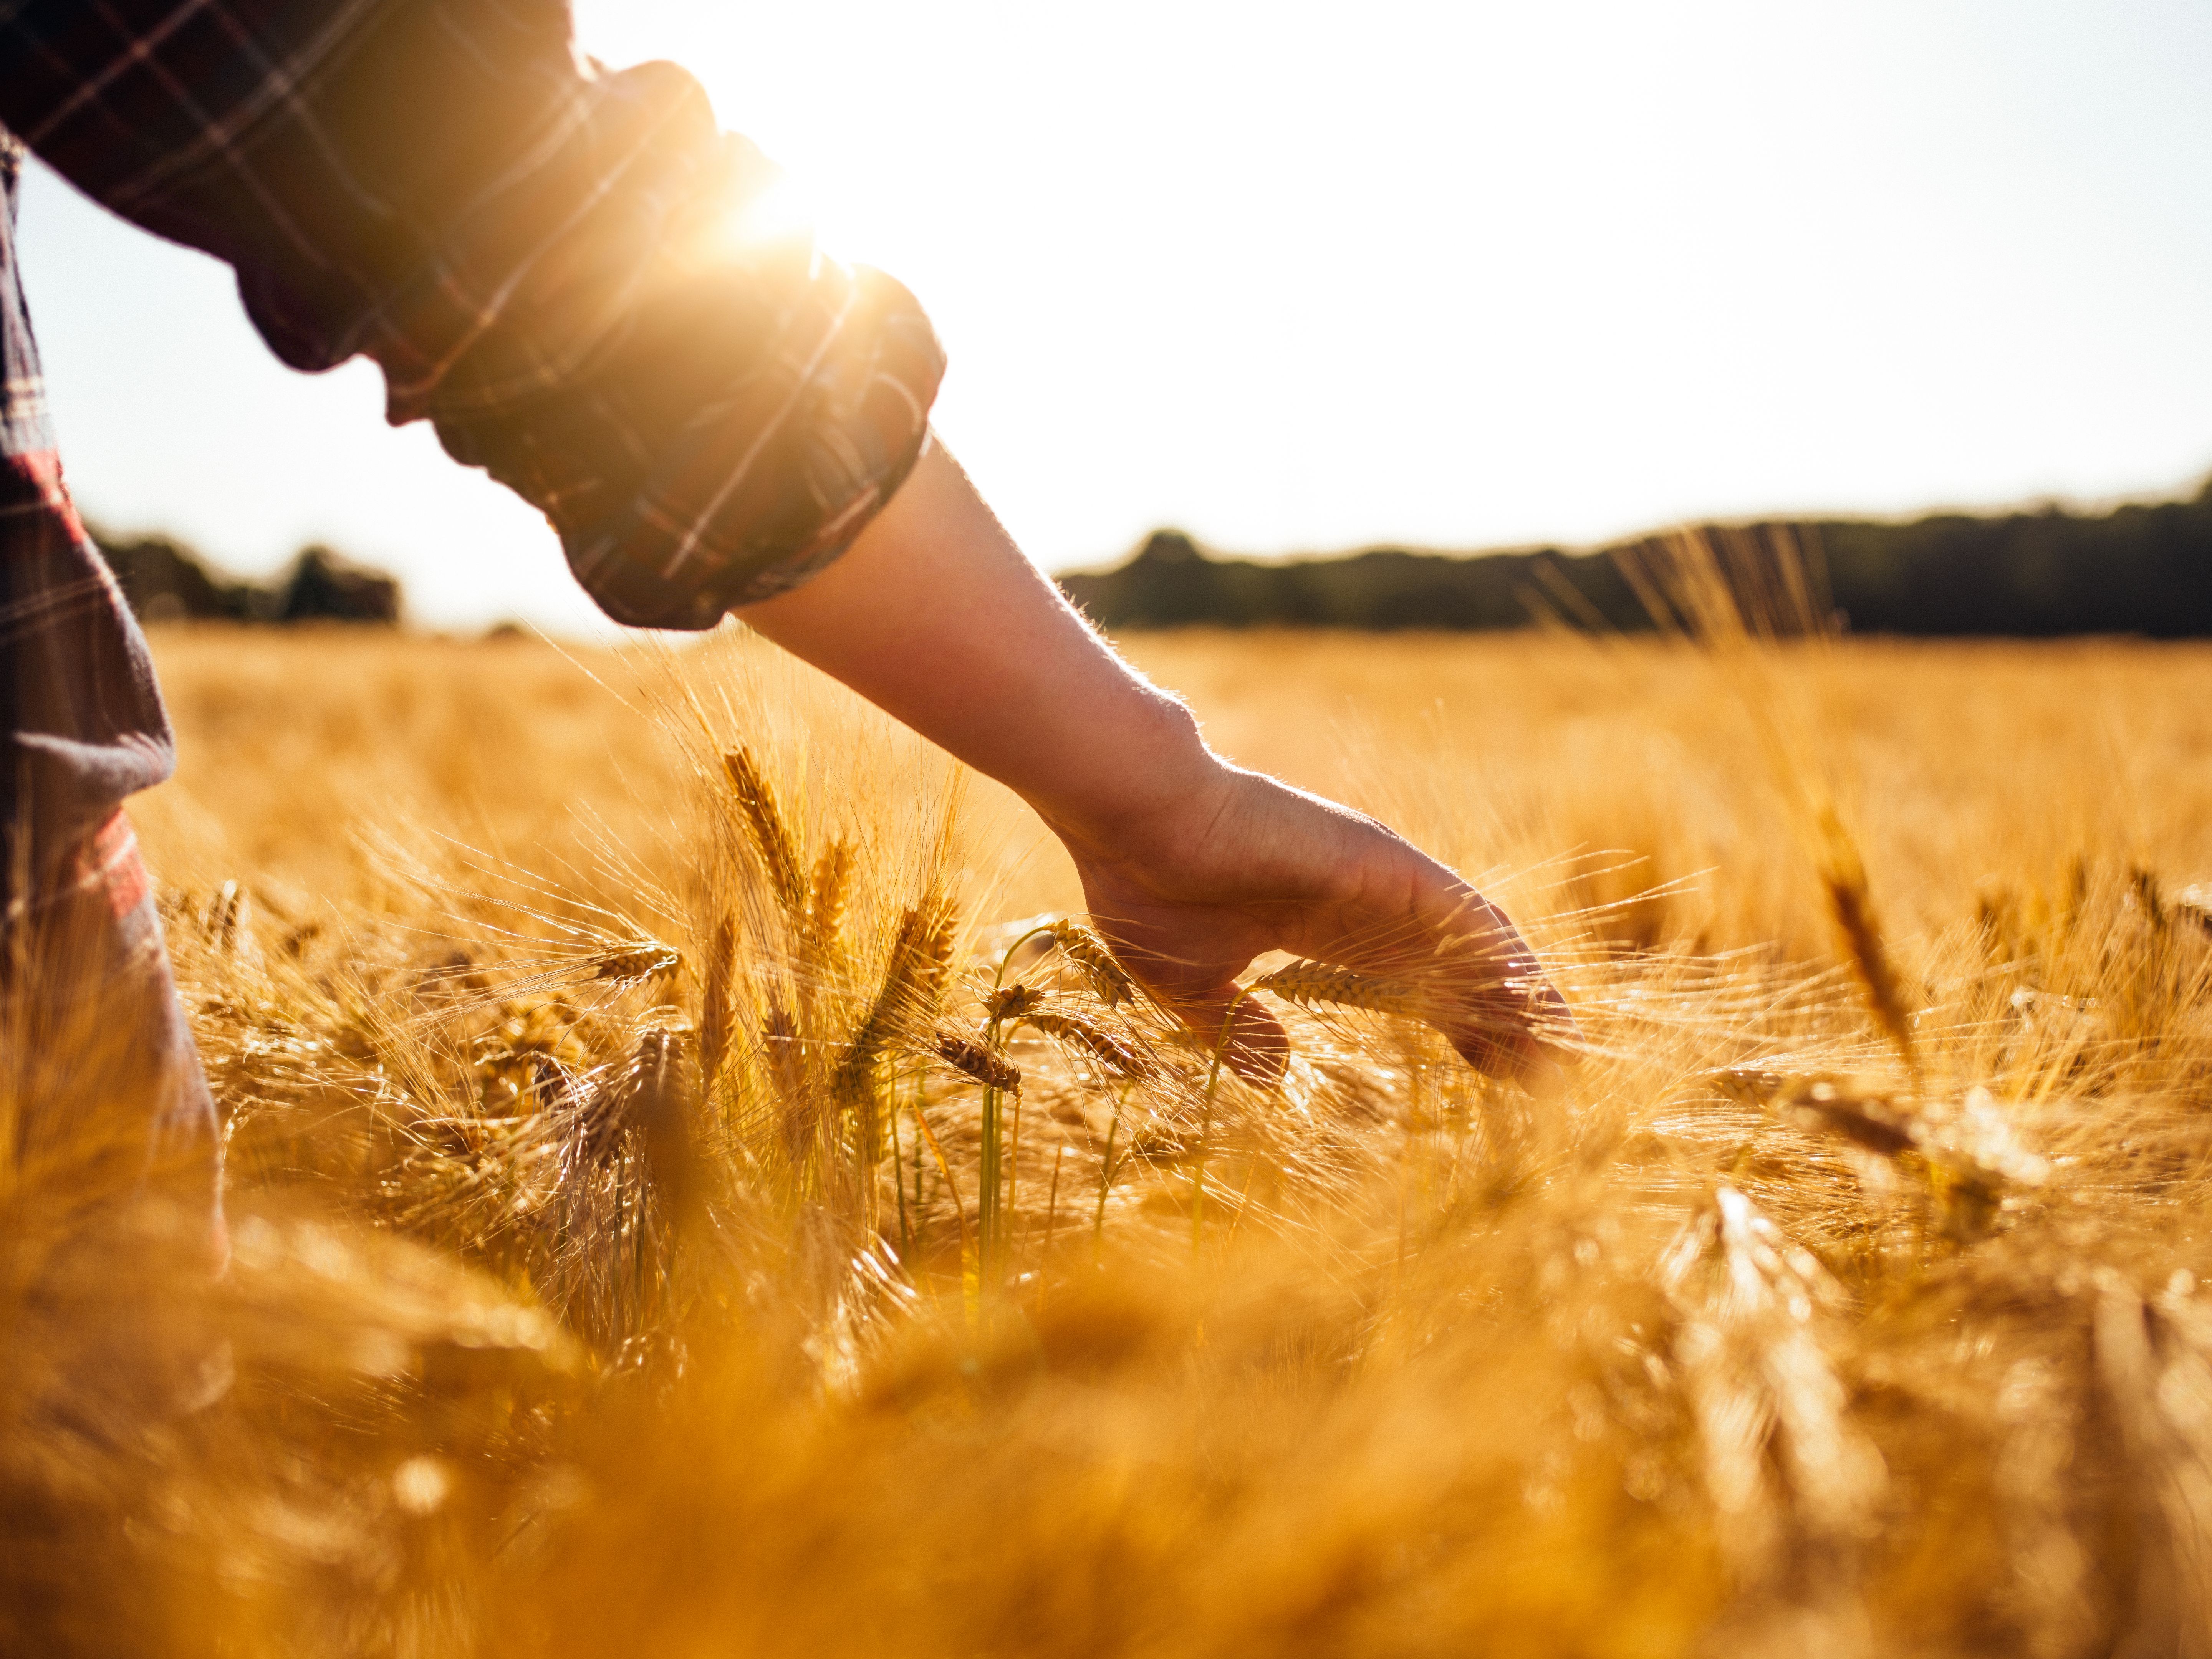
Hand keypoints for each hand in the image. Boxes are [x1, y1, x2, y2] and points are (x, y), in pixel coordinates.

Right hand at [1051, 759, 1577, 1085]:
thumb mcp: (1190, 985)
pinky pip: (1462, 913)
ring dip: (1521, 996)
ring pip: (1474, 943)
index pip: (1414, 985)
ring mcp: (1378, 878)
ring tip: (1565, 1052)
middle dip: (1507, 1022)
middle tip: (1554, 1081)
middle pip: (1458, 969)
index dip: (1459, 1029)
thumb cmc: (1146, 886)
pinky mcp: (1382, 861)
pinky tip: (1534, 1001)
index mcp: (1324, 929)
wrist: (1135, 817)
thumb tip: (1276, 1076)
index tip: (1496, 1077)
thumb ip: (1234, 1030)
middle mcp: (1365, 902)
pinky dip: (1502, 957)